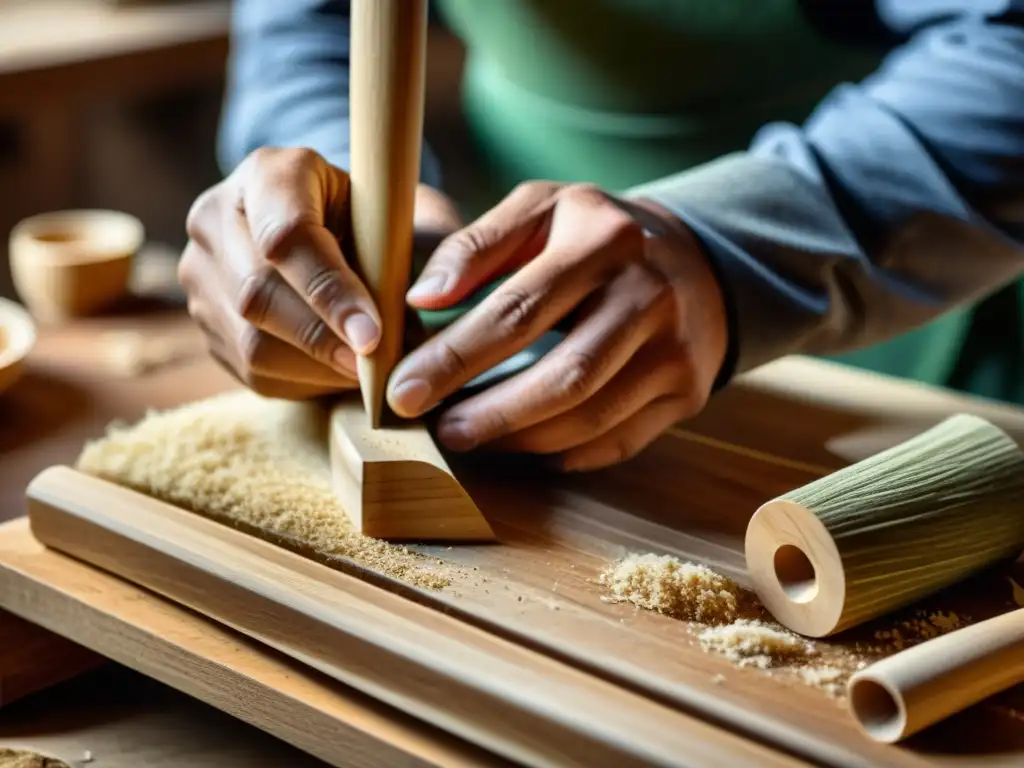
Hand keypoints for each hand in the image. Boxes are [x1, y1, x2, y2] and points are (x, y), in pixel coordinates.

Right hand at [179, 147, 460, 399]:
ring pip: (249, 340)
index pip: (288, 236)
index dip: (330, 292)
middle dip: (323, 341)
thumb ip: (417, 253)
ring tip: (361, 375)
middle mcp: (218, 214)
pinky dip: (298, 381)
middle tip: (372, 369)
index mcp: (270, 173)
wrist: (328, 223)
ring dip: (313, 368)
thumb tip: (416, 323)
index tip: (374, 336)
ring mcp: (201, 268)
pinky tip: (334, 374)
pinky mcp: (204, 316)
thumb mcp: (405, 217)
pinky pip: (247, 369)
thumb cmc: (377, 219)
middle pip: (258, 295)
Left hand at [386, 182, 728, 471]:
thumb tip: (420, 297)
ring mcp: (676, 350)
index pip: (519, 311)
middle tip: (439, 430)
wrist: (697, 260)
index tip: (404, 390)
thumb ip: (476, 245)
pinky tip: (524, 445)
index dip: (456, 357)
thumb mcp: (539, 210)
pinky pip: (618, 441)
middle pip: (563, 376)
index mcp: (604, 241)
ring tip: (469, 436)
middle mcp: (650, 296)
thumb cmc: (594, 234)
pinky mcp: (688, 392)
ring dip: (520, 439)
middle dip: (490, 413)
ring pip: (590, 417)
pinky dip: (564, 453)